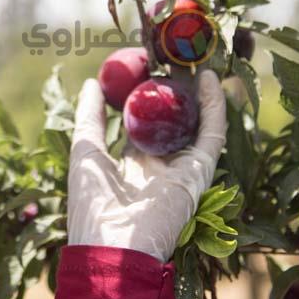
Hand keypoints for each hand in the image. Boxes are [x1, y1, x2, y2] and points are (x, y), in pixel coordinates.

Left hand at [67, 69, 226, 261]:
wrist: (110, 245)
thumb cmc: (91, 200)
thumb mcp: (85, 148)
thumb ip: (90, 116)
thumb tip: (91, 83)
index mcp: (132, 162)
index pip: (144, 121)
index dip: (146, 93)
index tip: (146, 64)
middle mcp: (159, 163)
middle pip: (172, 118)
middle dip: (175, 88)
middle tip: (175, 53)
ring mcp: (181, 168)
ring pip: (195, 122)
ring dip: (198, 91)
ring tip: (195, 57)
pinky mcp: (199, 173)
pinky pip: (211, 134)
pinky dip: (213, 107)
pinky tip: (209, 79)